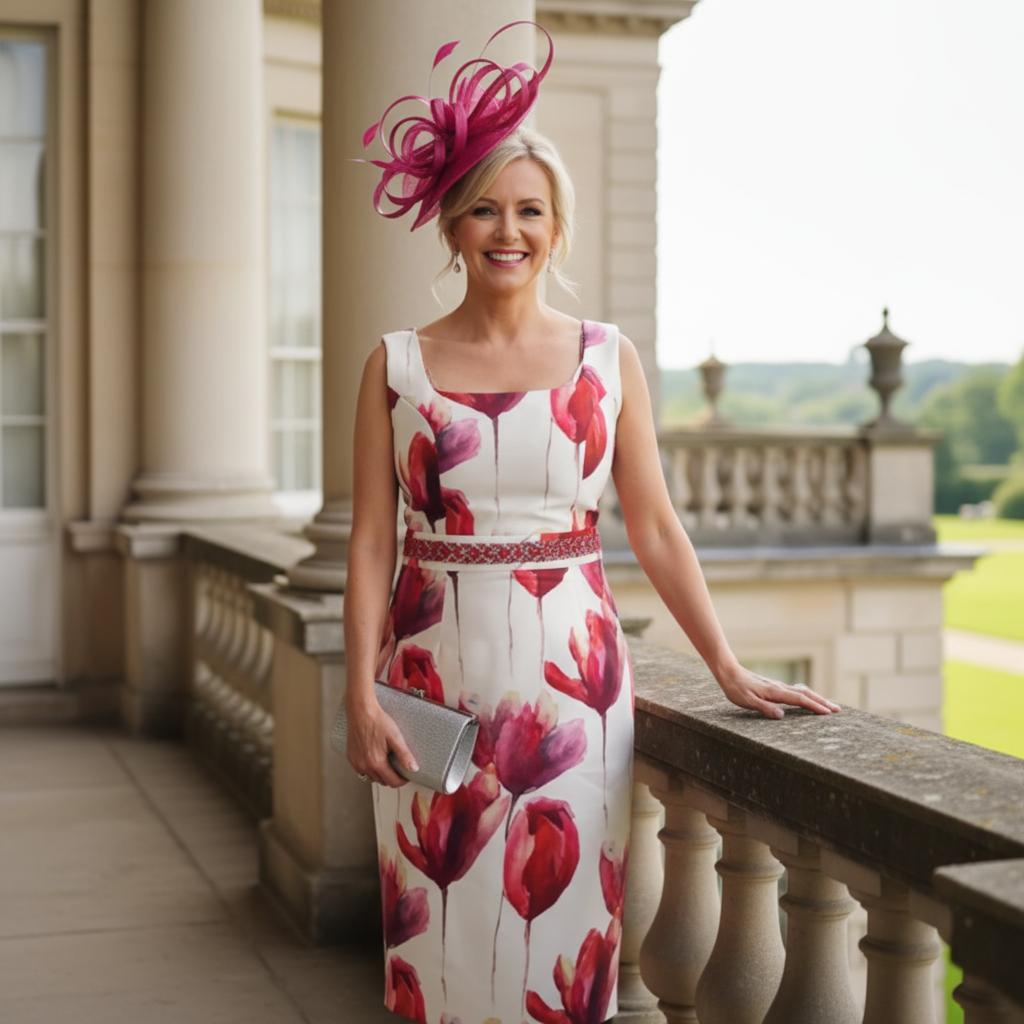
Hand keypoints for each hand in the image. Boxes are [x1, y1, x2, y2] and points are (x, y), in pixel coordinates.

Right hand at [346, 697, 419, 786]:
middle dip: (392, 777)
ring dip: (380, 774)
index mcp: (376, 763)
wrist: (361, 711)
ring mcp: (356, 763)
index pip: (392, 782)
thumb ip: (404, 755)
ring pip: (371, 777)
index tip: (407, 776)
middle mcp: (364, 766)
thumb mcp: (395, 737)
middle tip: (398, 767)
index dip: (402, 780)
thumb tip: (413, 769)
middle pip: (382, 781)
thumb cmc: (377, 721)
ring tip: (387, 762)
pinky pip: (361, 770)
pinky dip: (369, 769)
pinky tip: (374, 758)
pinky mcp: (351, 758)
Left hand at [715, 663, 840, 719]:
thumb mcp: (747, 701)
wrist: (729, 672)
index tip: (828, 713)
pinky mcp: (775, 687)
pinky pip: (796, 691)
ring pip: (802, 691)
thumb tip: (782, 716)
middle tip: (837, 710)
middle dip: (822, 702)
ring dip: (816, 698)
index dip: (814, 706)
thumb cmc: (736, 689)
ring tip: (828, 706)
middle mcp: (780, 688)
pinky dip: (807, 695)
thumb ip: (764, 708)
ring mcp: (778, 686)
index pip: (799, 700)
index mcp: (775, 692)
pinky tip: (808, 699)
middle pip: (806, 694)